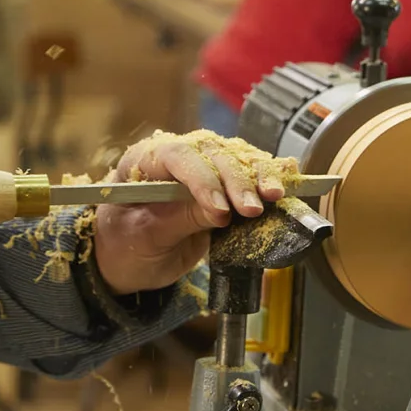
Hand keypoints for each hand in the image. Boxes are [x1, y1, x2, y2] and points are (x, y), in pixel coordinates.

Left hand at [93, 129, 297, 295]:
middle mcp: (176, 155)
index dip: (202, 179)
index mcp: (144, 160)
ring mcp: (201, 167)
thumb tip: (220, 213)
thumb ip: (178, 220)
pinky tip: (286, 177)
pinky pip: (248, 170)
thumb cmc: (123, 244)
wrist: (123, 258)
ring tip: (274, 195)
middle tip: (251, 209)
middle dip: (235, 179)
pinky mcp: (222, 184)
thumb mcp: (143, 238)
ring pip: (235, 157)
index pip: (177, 156)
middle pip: (211, 153)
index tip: (219, 211)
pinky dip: (269, 173)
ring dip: (258, 174)